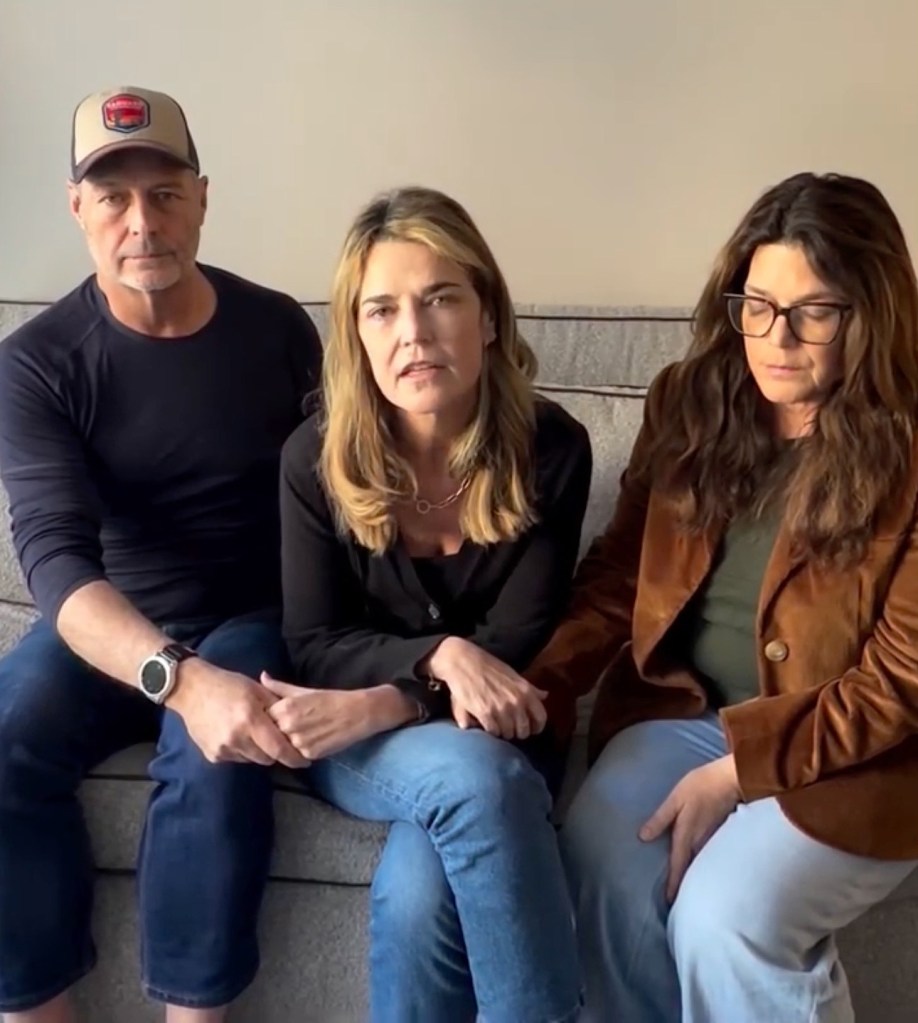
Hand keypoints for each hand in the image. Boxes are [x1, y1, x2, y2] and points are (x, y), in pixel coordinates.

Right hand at [166, 659, 308, 768]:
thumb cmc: (227, 685)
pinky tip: (235, 734)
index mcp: (250, 719)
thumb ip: (277, 707)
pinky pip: (236, 758)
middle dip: (274, 751)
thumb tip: (296, 724)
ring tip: (252, 732)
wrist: (190, 689)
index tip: (305, 761)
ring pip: (251, 759)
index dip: (294, 758)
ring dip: (257, 751)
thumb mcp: (256, 689)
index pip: (278, 748)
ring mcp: (223, 749)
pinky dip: (241, 750)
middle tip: (275, 739)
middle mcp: (236, 738)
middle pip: (267, 757)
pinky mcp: (212, 755)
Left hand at [261, 675, 416, 758]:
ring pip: (284, 747)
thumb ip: (279, 687)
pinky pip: (297, 756)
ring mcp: (298, 742)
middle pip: (272, 734)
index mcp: (284, 707)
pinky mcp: (309, 754)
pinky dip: (302, 750)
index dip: (270, 718)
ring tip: (305, 733)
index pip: (263, 718)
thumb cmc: (330, 699)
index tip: (279, 717)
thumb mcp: (302, 691)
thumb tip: (262, 676)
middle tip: (295, 726)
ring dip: (289, 743)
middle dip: (278, 732)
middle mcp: (288, 726)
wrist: (357, 712)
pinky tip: (313, 741)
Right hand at [426, 637, 547, 739]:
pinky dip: (490, 731)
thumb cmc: (488, 666)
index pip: (541, 717)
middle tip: (509, 728)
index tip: (531, 729)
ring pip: (508, 733)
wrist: (463, 661)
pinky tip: (486, 723)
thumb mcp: (513, 675)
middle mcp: (517, 701)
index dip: (537, 727)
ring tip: (496, 725)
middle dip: (517, 732)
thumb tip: (545, 695)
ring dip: (502, 732)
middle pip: (524, 730)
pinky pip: (493, 732)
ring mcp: (501, 708)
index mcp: (526, 691)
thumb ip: (530, 688)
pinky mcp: (485, 713)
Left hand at [640, 755, 740, 901]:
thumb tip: (642, 837)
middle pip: (691, 869)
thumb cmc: (701, 786)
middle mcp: (701, 843)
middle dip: (684, 886)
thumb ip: (660, 819)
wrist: (733, 779)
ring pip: (701, 864)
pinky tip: (701, 867)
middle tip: (678, 903)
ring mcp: (713, 839)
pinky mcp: (720, 834)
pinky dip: (703, 864)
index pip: (678, 866)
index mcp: (686, 836)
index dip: (673, 884)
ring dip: (694, 876)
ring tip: (688, 889)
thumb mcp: (675, 800)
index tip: (669, 902)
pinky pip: (709, 855)